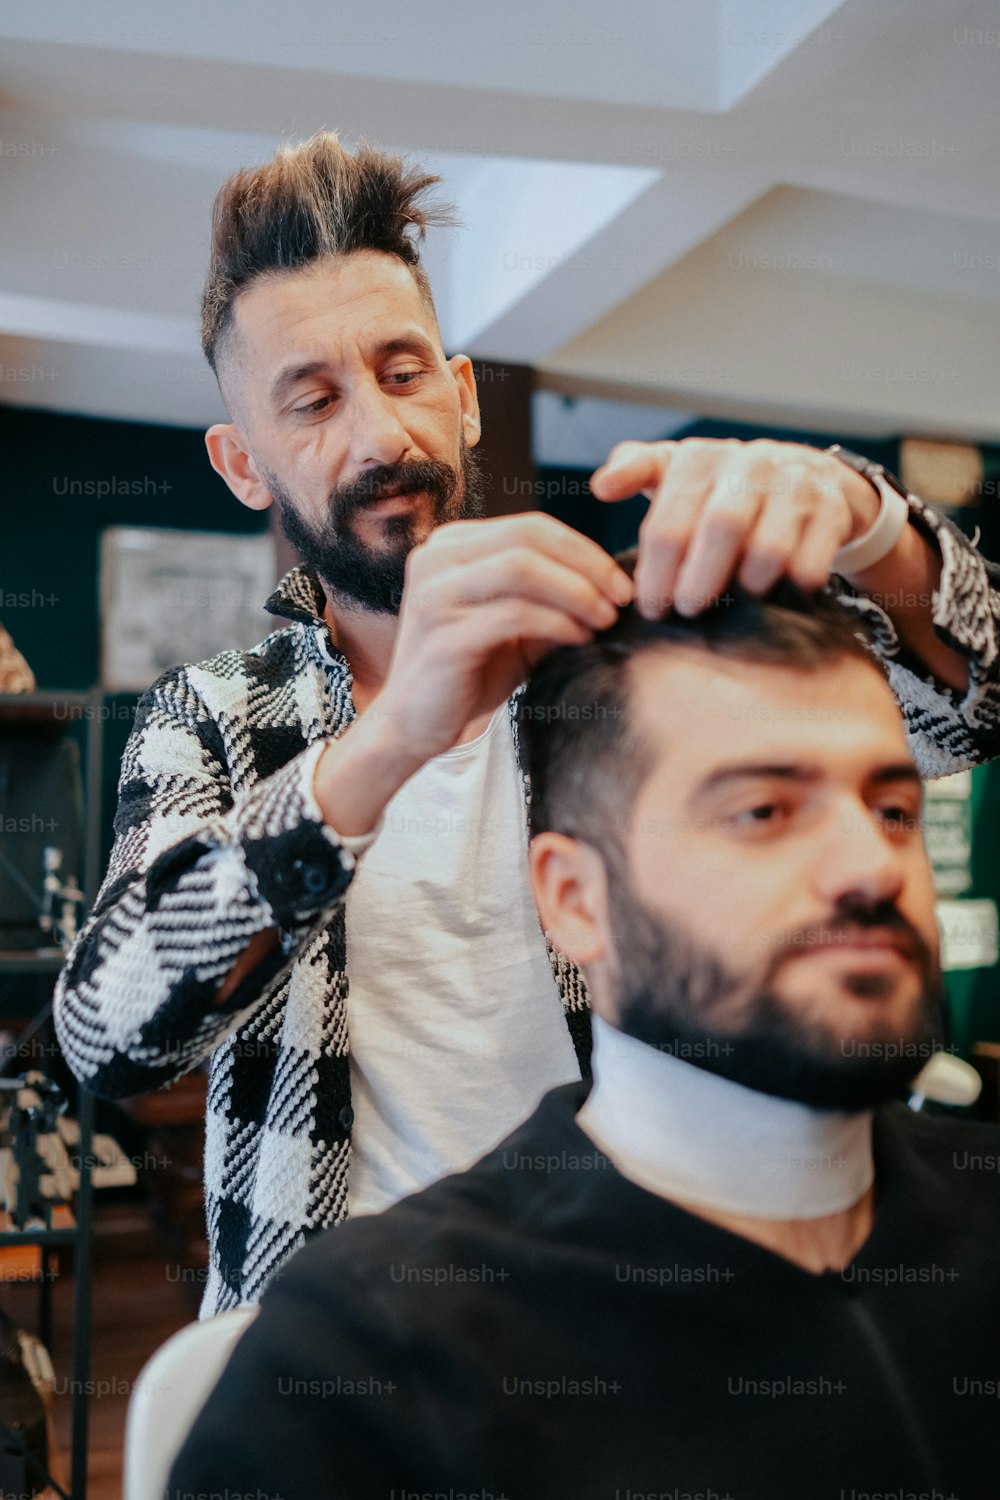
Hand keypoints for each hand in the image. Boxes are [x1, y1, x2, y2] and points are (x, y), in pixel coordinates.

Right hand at [371, 512, 633, 764]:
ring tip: (604, 619)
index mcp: (451, 545)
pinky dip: (558, 622)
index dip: (584, 549)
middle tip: (621, 598)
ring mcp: (433, 593)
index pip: (531, 527)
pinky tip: (579, 639)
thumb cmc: (469, 672)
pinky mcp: (442, 635)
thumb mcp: (515, 624)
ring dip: (576, 592)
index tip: (620, 583)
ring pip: (522, 568)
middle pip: (528, 537)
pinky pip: (515, 614)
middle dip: (587, 565)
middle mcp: (435, 558)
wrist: (416, 725)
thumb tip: (614, 585)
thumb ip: (551, 596)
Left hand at [589, 437, 880, 617]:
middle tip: (687, 612)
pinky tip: (775, 597)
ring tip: (732, 605)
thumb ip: (635, 472)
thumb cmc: (722, 486)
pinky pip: (810, 564)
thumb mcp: (676, 471)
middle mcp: (749, 465)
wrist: (806, 474)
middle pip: (720, 529)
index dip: (655, 573)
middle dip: (698, 582)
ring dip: (745, 587)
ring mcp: (794, 486)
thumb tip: (601, 486)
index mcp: (701, 459)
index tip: (650, 608)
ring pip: (768, 550)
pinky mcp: (832, 510)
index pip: (668, 521)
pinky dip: (790, 588)